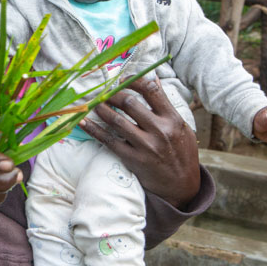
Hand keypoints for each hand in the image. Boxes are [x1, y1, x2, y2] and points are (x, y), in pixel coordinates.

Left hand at [80, 76, 199, 208]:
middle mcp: (160, 131)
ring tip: (93, 103)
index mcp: (173, 119)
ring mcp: (146, 146)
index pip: (150, 90)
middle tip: (103, 92)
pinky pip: (109, 141)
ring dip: (100, 108)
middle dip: (112, 94)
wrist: (182, 187)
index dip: (133, 80)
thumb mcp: (181, 127)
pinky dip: (93, 130)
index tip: (121, 80)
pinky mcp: (133, 159)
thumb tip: (153, 79)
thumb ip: (166, 104)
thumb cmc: (182, 153)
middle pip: (129, 103)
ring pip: (116, 120)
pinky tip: (84, 122)